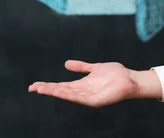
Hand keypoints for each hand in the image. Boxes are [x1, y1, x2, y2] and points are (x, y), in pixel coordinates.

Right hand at [28, 60, 159, 106]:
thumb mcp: (95, 68)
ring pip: (68, 95)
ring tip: (41, 89)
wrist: (130, 79)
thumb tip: (66, 63)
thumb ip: (82, 67)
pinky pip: (80, 98)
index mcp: (81, 85)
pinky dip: (69, 95)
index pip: (61, 86)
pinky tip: (61, 92)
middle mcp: (83, 92)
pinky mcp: (95, 101)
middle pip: (61, 91)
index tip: (35, 84)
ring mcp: (88, 97)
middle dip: (47, 89)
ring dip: (55, 92)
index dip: (48, 86)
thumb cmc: (115, 74)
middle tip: (32, 87)